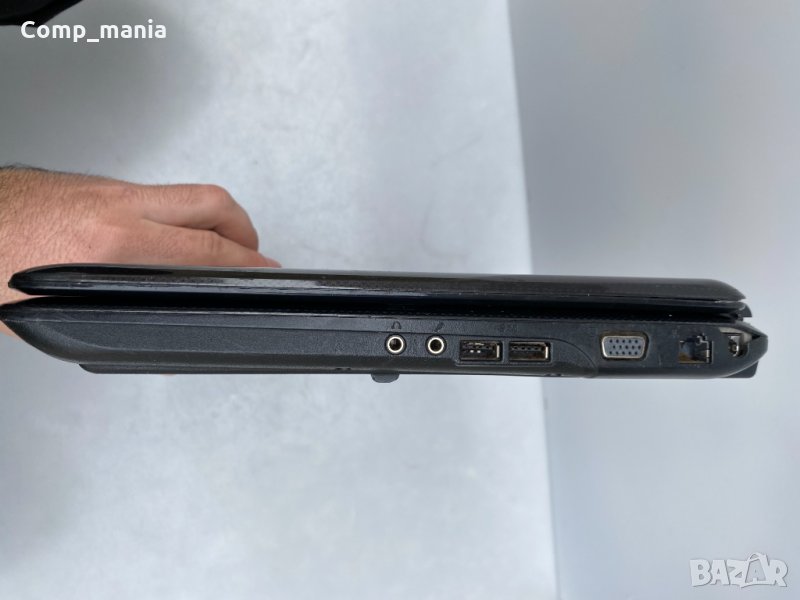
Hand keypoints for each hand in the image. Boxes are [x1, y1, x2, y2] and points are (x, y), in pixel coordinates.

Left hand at [0, 167, 279, 335]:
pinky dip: (177, 215)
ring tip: (218, 248)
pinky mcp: (92, 184)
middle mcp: (113, 204)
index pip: (204, 247)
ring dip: (212, 219)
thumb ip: (115, 315)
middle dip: (244, 229)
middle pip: (212, 203)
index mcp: (108, 240)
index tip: (263, 271)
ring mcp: (104, 188)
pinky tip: (170, 238)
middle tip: (252, 255)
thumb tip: (154, 333)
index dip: (245, 262)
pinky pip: (156, 195)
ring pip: (184, 194)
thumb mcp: (51, 312)